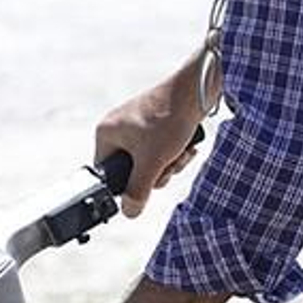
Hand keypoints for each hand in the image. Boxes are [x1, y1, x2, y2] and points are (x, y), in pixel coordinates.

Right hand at [95, 66, 206, 215]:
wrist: (196, 90)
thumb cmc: (169, 119)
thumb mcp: (152, 162)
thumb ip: (138, 190)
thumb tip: (129, 212)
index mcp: (106, 133)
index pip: (107, 173)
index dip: (129, 184)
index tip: (147, 182)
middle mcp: (118, 128)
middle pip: (132, 171)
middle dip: (156, 173)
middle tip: (167, 164)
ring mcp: (137, 125)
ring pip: (150, 162)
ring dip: (169, 164)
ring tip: (180, 153)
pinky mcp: (156, 123)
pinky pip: (160, 150)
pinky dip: (174, 153)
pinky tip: (186, 147)